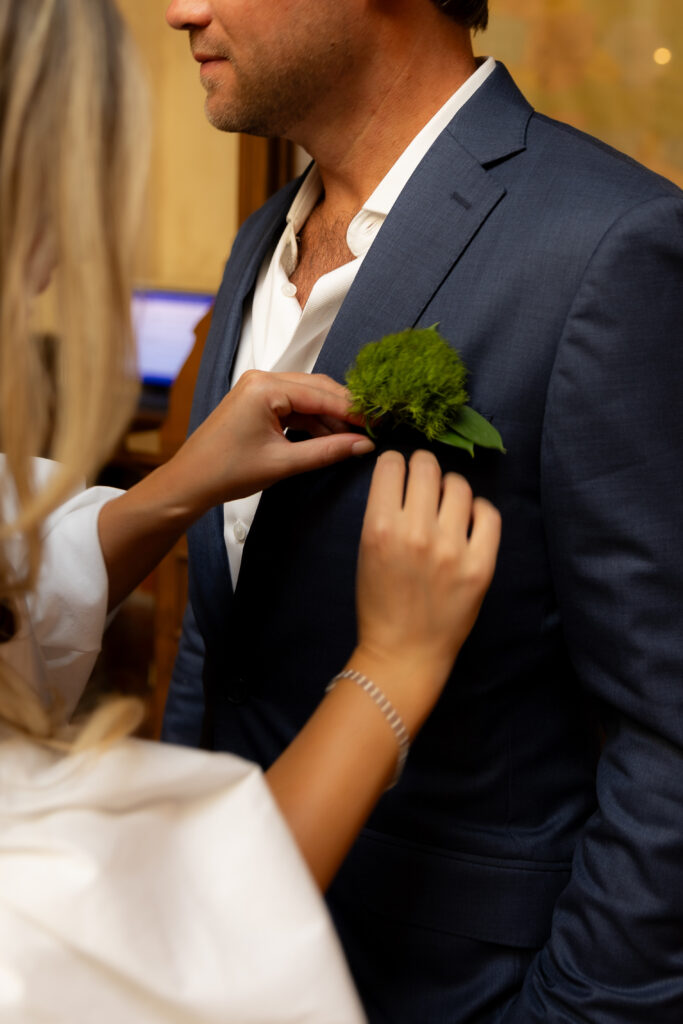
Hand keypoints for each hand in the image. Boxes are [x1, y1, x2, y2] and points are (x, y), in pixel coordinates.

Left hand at [167, 369, 373, 511]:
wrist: (189, 483)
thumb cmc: (226, 471)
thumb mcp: (283, 463)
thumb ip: (327, 451)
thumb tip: (363, 445)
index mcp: (264, 387)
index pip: (321, 394)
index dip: (352, 410)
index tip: (377, 423)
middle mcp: (261, 380)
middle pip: (317, 389)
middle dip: (345, 411)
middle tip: (372, 428)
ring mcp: (258, 389)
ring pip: (308, 398)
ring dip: (330, 418)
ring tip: (355, 438)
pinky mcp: (257, 402)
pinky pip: (294, 407)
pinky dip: (313, 422)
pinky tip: (331, 438)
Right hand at [352, 450, 500, 729]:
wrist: (404, 653)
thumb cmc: (379, 604)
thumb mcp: (365, 551)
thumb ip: (384, 512)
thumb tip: (406, 476)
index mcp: (379, 528)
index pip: (392, 465)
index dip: (395, 465)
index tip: (400, 474)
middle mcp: (417, 533)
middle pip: (427, 467)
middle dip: (424, 468)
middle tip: (425, 483)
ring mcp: (452, 549)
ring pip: (459, 486)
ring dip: (451, 489)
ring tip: (447, 506)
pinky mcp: (481, 566)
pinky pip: (489, 514)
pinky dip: (478, 511)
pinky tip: (469, 522)